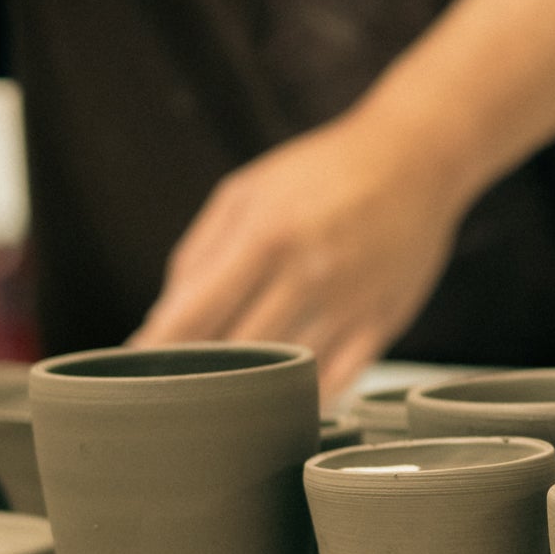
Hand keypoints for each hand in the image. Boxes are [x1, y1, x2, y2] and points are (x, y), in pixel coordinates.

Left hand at [132, 112, 471, 397]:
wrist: (417, 157)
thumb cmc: (322, 171)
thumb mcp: (246, 191)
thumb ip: (199, 253)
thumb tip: (162, 319)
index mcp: (266, 235)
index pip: (194, 315)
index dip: (158, 349)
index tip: (137, 370)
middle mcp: (309, 274)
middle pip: (236, 355)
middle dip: (200, 375)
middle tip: (178, 387)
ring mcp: (350, 304)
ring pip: (286, 377)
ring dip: (252, 391)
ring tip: (227, 394)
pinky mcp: (384, 324)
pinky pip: (336, 382)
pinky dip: (304, 396)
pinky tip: (284, 394)